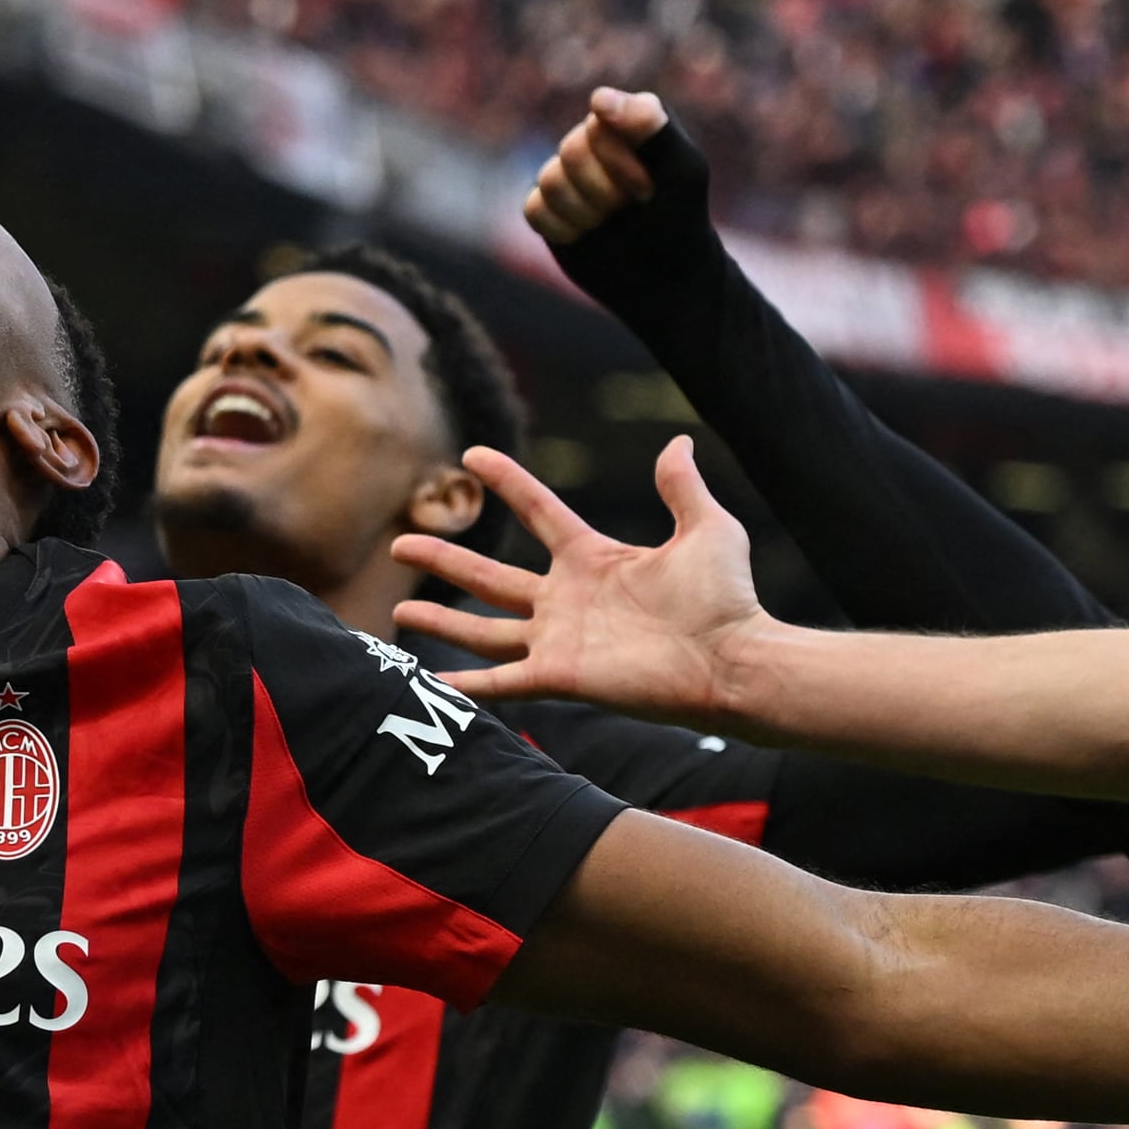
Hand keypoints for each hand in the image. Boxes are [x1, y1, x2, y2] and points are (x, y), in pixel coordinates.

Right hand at [393, 437, 775, 726]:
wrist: (732, 659)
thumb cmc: (725, 598)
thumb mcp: (707, 528)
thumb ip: (682, 488)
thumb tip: (678, 443)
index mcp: (593, 559)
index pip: (538, 511)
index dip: (507, 481)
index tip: (473, 454)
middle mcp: (566, 600)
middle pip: (490, 576)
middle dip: (444, 559)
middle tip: (400, 543)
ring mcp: (558, 640)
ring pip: (482, 629)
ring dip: (441, 620)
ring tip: (397, 609)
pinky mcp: (558, 677)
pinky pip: (499, 682)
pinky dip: (462, 685)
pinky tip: (427, 683)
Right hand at [524, 87, 671, 247]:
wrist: (666, 280)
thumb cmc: (681, 220)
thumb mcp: (683, 172)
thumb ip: (650, 126)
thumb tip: (597, 98)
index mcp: (628, 118)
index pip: (599, 126)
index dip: (623, 166)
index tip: (652, 191)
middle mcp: (594, 138)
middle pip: (571, 152)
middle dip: (605, 192)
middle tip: (635, 209)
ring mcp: (568, 172)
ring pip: (551, 181)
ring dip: (587, 214)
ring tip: (613, 223)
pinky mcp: (547, 207)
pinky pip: (535, 210)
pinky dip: (565, 231)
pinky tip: (589, 235)